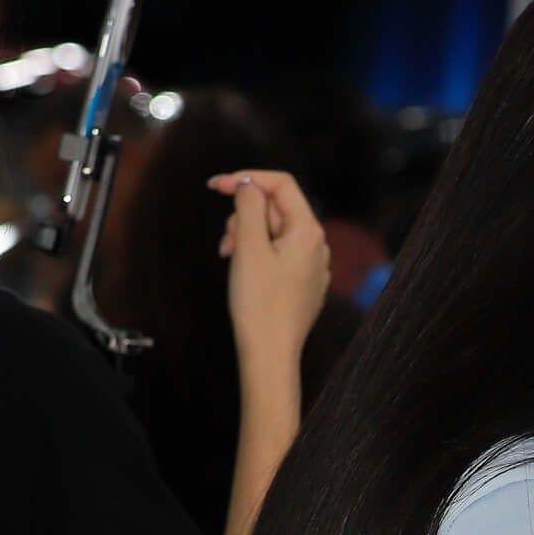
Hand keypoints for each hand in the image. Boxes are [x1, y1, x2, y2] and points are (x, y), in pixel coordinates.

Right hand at [211, 168, 329, 364]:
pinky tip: (244, 273)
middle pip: (276, 210)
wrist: (269, 356)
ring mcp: (312, 268)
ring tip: (230, 258)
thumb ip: (248, 206)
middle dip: (244, 216)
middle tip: (225, 242)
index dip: (246, 179)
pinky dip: (258, 256)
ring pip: (275, 234)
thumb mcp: (248, 246)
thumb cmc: (259, 304)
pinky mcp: (303, 286)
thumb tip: (248, 186)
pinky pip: (279, 256)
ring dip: (247, 237)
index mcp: (308, 231)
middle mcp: (317, 246)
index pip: (280, 184)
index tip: (216, 187)